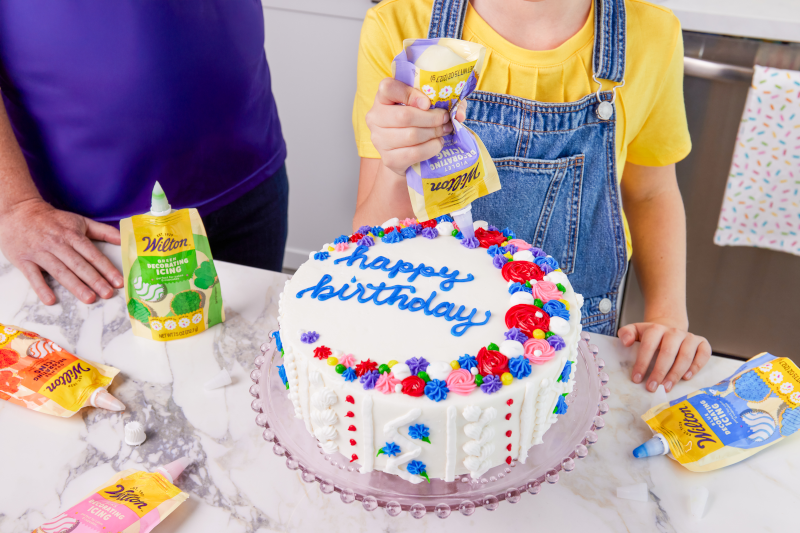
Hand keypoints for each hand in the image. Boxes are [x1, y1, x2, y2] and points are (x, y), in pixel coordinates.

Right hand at [0, 198, 122, 304]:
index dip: (107, 268)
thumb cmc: (54, 220)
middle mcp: (58, 244)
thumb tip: (124, 239)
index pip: (93, 254)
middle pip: (79, 265)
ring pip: (60, 271)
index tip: (118, 282)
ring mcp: (40, 252)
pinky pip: (33, 276)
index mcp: (73, 235)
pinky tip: (50, 300)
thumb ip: (103, 231)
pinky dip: (41, 288)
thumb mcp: (80, 221)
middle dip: (95, 280)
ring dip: (75, 286)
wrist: (19, 211)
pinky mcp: (24, 260)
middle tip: (107, 294)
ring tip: (89, 298)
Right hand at [365, 78, 453, 175]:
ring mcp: (379, 140)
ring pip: (411, 135)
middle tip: (445, 119)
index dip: (410, 94)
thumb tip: (458, 113)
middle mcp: (375, 117)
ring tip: (443, 131)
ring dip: (433, 133)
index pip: (388, 87)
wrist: (403, 154)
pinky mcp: (389, 159)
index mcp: (382, 98)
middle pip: (404, 116)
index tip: (427, 103)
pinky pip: (414, 153)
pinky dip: (431, 148)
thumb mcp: (425, 105)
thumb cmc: (416, 122)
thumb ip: (442, 101)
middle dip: (431, 118)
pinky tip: (437, 143)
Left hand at [618, 320, 710, 392]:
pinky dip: (696, 367)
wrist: (670, 331)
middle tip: (652, 387)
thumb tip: (626, 342)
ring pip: (685, 356)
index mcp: (656, 329)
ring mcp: (690, 337)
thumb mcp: (636, 331)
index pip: (648, 345)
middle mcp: (674, 332)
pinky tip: (686, 377)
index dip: (642, 363)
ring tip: (666, 387)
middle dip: (659, 372)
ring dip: (675, 374)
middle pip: (667, 353)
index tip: (636, 379)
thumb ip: (626, 333)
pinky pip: (703, 355)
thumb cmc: (651, 336)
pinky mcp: (702, 343)